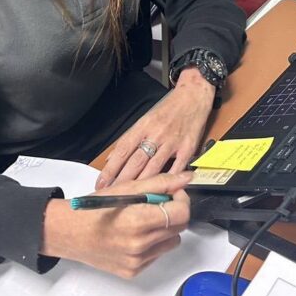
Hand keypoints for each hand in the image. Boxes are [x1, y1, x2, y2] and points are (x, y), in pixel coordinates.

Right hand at [41, 172, 191, 277]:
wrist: (68, 232)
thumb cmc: (92, 209)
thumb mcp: (126, 187)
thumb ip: (160, 182)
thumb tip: (186, 178)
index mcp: (138, 221)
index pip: (181, 213)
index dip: (181, 199)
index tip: (172, 192)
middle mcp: (139, 245)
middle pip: (179, 228)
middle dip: (173, 211)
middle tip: (158, 202)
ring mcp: (137, 261)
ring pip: (171, 242)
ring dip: (165, 228)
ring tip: (145, 219)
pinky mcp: (133, 271)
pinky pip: (156, 254)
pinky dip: (152, 242)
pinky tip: (135, 233)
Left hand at [96, 67, 214, 188]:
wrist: (193, 96)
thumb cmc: (168, 109)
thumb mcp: (145, 119)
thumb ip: (130, 139)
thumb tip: (112, 158)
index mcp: (143, 126)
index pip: (123, 150)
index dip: (111, 168)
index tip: (102, 182)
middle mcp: (155, 134)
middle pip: (136, 161)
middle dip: (122, 181)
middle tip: (112, 195)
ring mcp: (172, 142)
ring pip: (153, 167)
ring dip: (141, 185)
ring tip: (131, 198)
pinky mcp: (187, 148)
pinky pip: (176, 167)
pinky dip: (168, 180)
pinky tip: (161, 192)